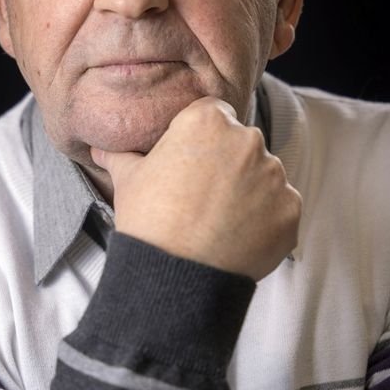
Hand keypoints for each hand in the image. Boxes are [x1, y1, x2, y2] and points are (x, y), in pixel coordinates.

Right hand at [90, 96, 300, 280]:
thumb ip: (121, 156)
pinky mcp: (290, 209)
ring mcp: (274, 175)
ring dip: (249, 190)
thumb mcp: (129, 180)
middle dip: (228, 162)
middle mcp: (247, 139)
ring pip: (264, 174)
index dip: (201, 138)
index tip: (191, 162)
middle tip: (203, 195)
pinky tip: (238, 236)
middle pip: (241, 142)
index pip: (213, 113)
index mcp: (208, 120)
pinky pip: (280, 207)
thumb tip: (100, 148)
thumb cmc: (149, 221)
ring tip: (219, 220)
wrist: (174, 276)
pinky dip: (266, 219)